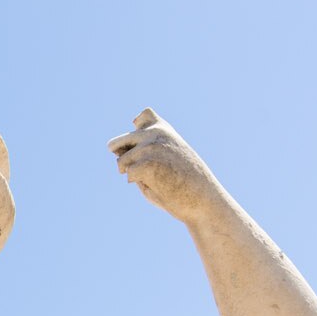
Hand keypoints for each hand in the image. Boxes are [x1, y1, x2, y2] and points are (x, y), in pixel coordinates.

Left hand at [106, 108, 224, 220]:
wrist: (203, 198)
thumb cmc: (182, 182)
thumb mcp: (161, 158)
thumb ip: (138, 151)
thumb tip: (114, 151)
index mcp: (163, 128)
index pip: (143, 116)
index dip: (136, 132)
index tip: (141, 143)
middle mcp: (156, 132)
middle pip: (117, 143)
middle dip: (124, 160)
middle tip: (147, 172)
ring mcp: (151, 146)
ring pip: (121, 162)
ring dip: (132, 175)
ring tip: (157, 179)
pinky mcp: (147, 163)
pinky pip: (128, 175)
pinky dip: (139, 183)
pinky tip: (159, 184)